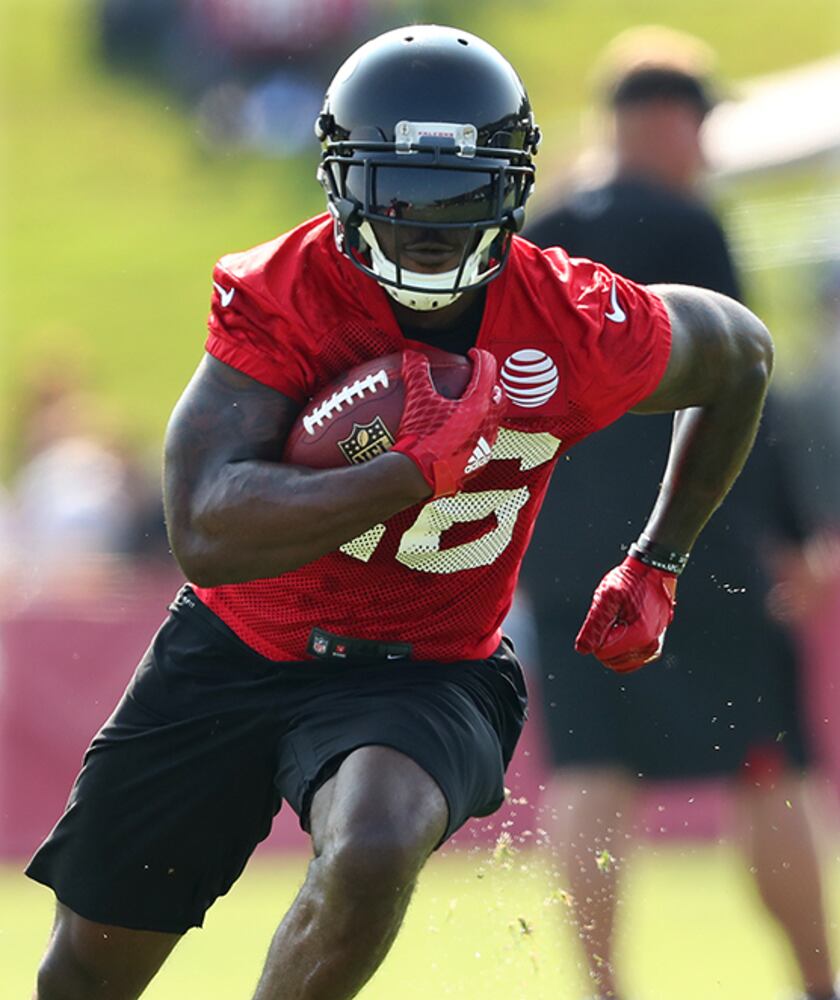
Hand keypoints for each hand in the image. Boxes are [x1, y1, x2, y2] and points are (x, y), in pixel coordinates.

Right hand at [392, 348, 503, 497]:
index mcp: (478, 405)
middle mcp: (487, 425)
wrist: (416, 477)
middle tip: (477, 379)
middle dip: (491, 384)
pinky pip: (483, 442)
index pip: (488, 371)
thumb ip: (416, 373)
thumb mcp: (416, 400)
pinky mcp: (476, 464)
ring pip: (493, 421)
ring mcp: (483, 446)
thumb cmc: (419, 438)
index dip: (480, 357)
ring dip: (485, 409)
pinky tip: (460, 433)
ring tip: (469, 405)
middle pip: (499, 396)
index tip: (472, 355)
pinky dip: (476, 432)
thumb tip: (412, 355)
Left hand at [575, 555, 677, 672]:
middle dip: (605, 639)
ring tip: (620, 621)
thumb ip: (594, 625)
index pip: (601, 652)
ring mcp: (653, 647)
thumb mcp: (606, 596)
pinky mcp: (654, 646)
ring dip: (614, 644)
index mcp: (638, 635)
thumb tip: (583, 649)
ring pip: (618, 662)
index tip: (606, 614)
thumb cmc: (630, 581)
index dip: (596, 634)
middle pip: (609, 659)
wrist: (652, 572)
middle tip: (613, 616)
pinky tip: (623, 631)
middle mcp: (649, 646)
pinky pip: (630, 661)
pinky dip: (621, 650)